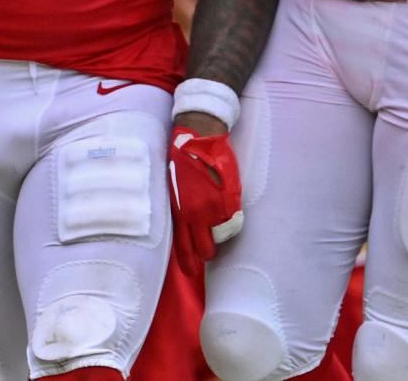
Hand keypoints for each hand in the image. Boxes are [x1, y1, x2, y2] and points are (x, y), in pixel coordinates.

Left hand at [168, 126, 242, 276]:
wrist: (198, 136)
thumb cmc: (182, 158)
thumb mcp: (174, 188)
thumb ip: (181, 209)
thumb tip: (187, 225)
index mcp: (179, 212)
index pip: (184, 248)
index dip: (189, 263)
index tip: (192, 272)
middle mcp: (196, 214)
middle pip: (206, 249)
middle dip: (208, 252)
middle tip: (209, 251)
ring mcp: (215, 207)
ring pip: (222, 236)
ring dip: (221, 233)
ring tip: (219, 225)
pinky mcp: (230, 198)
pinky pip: (233, 220)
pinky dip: (231, 219)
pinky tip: (227, 210)